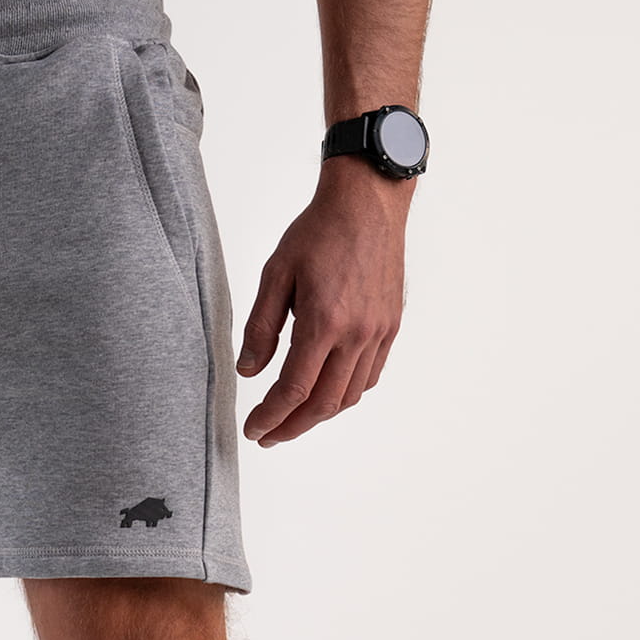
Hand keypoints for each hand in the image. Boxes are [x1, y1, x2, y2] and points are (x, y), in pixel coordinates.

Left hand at [236, 163, 410, 445]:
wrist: (368, 202)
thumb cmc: (319, 231)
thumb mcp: (275, 274)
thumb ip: (260, 327)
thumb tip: (248, 371)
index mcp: (324, 322)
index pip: (293, 390)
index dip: (270, 417)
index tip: (253, 430)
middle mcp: (357, 334)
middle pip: (324, 404)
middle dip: (292, 427)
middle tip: (268, 436)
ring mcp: (379, 332)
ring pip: (349, 395)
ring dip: (319, 416)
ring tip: (292, 419)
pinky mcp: (391, 326)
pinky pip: (369, 376)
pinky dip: (346, 394)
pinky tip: (326, 393)